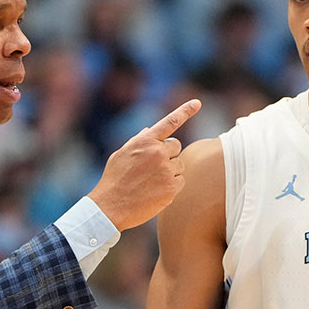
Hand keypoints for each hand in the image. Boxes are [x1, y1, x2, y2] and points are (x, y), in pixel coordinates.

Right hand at [89, 99, 200, 230]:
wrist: (111, 206)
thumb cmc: (114, 179)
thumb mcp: (121, 154)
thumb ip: (138, 141)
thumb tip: (150, 131)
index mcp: (145, 141)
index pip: (169, 122)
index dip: (185, 111)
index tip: (197, 102)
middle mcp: (158, 152)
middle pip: (176, 146)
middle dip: (168, 154)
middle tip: (152, 167)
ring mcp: (166, 170)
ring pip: (179, 165)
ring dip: (170, 171)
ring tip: (151, 182)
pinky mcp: (172, 187)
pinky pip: (181, 181)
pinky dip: (172, 186)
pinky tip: (156, 191)